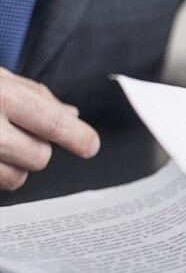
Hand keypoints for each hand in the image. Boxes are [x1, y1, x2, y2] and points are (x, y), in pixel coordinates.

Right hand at [0, 68, 99, 189]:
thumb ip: (35, 94)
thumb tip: (72, 115)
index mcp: (1, 95)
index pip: (54, 123)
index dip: (78, 137)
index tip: (90, 145)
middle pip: (39, 156)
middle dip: (35, 148)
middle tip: (15, 132)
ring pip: (17, 178)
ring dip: (13, 165)